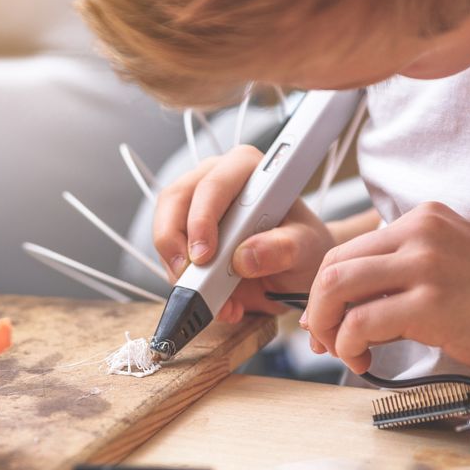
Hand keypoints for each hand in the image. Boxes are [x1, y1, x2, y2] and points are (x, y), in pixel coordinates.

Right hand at [153, 145, 334, 322]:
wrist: (296, 267)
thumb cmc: (302, 246)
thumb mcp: (305, 248)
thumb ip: (282, 249)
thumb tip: (244, 256)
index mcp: (246, 168)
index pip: (213, 185)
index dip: (202, 219)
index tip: (205, 256)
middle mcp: (214, 178)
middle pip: (175, 200)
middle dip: (175, 243)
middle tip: (189, 279)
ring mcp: (194, 204)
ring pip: (164, 227)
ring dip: (176, 267)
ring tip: (204, 297)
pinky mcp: (183, 233)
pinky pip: (168, 255)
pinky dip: (182, 282)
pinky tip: (210, 301)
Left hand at [302, 202, 469, 383]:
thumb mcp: (457, 264)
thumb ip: (411, 267)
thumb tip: (357, 298)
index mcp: (425, 219)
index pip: (349, 250)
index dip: (326, 291)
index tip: (327, 321)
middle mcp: (422, 232)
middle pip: (333, 265)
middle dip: (318, 309)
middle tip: (324, 342)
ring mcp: (427, 264)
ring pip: (337, 287)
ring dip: (326, 326)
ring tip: (343, 352)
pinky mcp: (432, 302)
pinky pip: (361, 321)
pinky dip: (350, 345)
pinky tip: (364, 360)